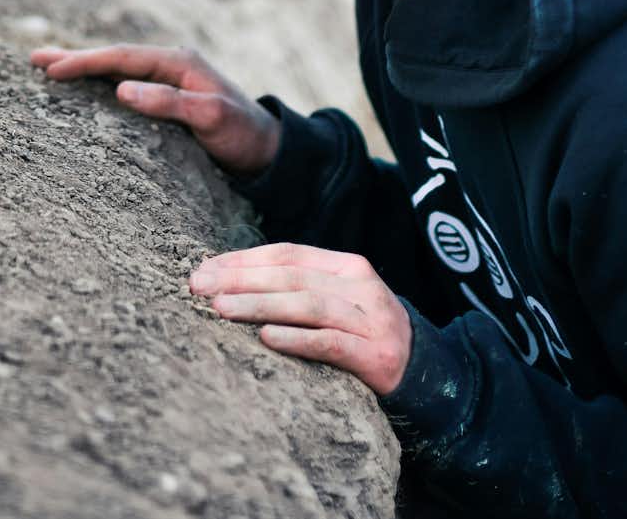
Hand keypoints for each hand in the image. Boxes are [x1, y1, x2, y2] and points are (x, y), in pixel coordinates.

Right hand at [29, 43, 280, 176]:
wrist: (269, 152)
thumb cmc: (243, 135)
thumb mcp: (210, 118)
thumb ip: (169, 102)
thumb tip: (122, 89)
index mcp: (179, 62)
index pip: (122, 58)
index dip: (85, 61)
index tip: (52, 69)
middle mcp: (172, 65)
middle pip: (114, 58)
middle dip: (74, 58)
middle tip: (34, 59)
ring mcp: (170, 80)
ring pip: (118, 69)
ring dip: (84, 68)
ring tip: (49, 68)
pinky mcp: (169, 98)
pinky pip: (126, 84)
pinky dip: (100, 83)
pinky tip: (84, 89)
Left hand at [190, 244, 413, 396]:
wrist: (426, 372)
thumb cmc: (362, 333)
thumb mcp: (335, 301)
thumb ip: (295, 287)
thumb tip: (226, 281)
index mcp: (346, 266)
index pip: (287, 255)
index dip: (242, 260)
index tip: (203, 269)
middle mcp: (361, 286)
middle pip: (292, 277)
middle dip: (241, 279)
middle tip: (200, 287)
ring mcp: (371, 320)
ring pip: (308, 305)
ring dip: (260, 305)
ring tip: (221, 308)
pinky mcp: (376, 356)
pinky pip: (331, 343)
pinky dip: (297, 339)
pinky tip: (266, 338)